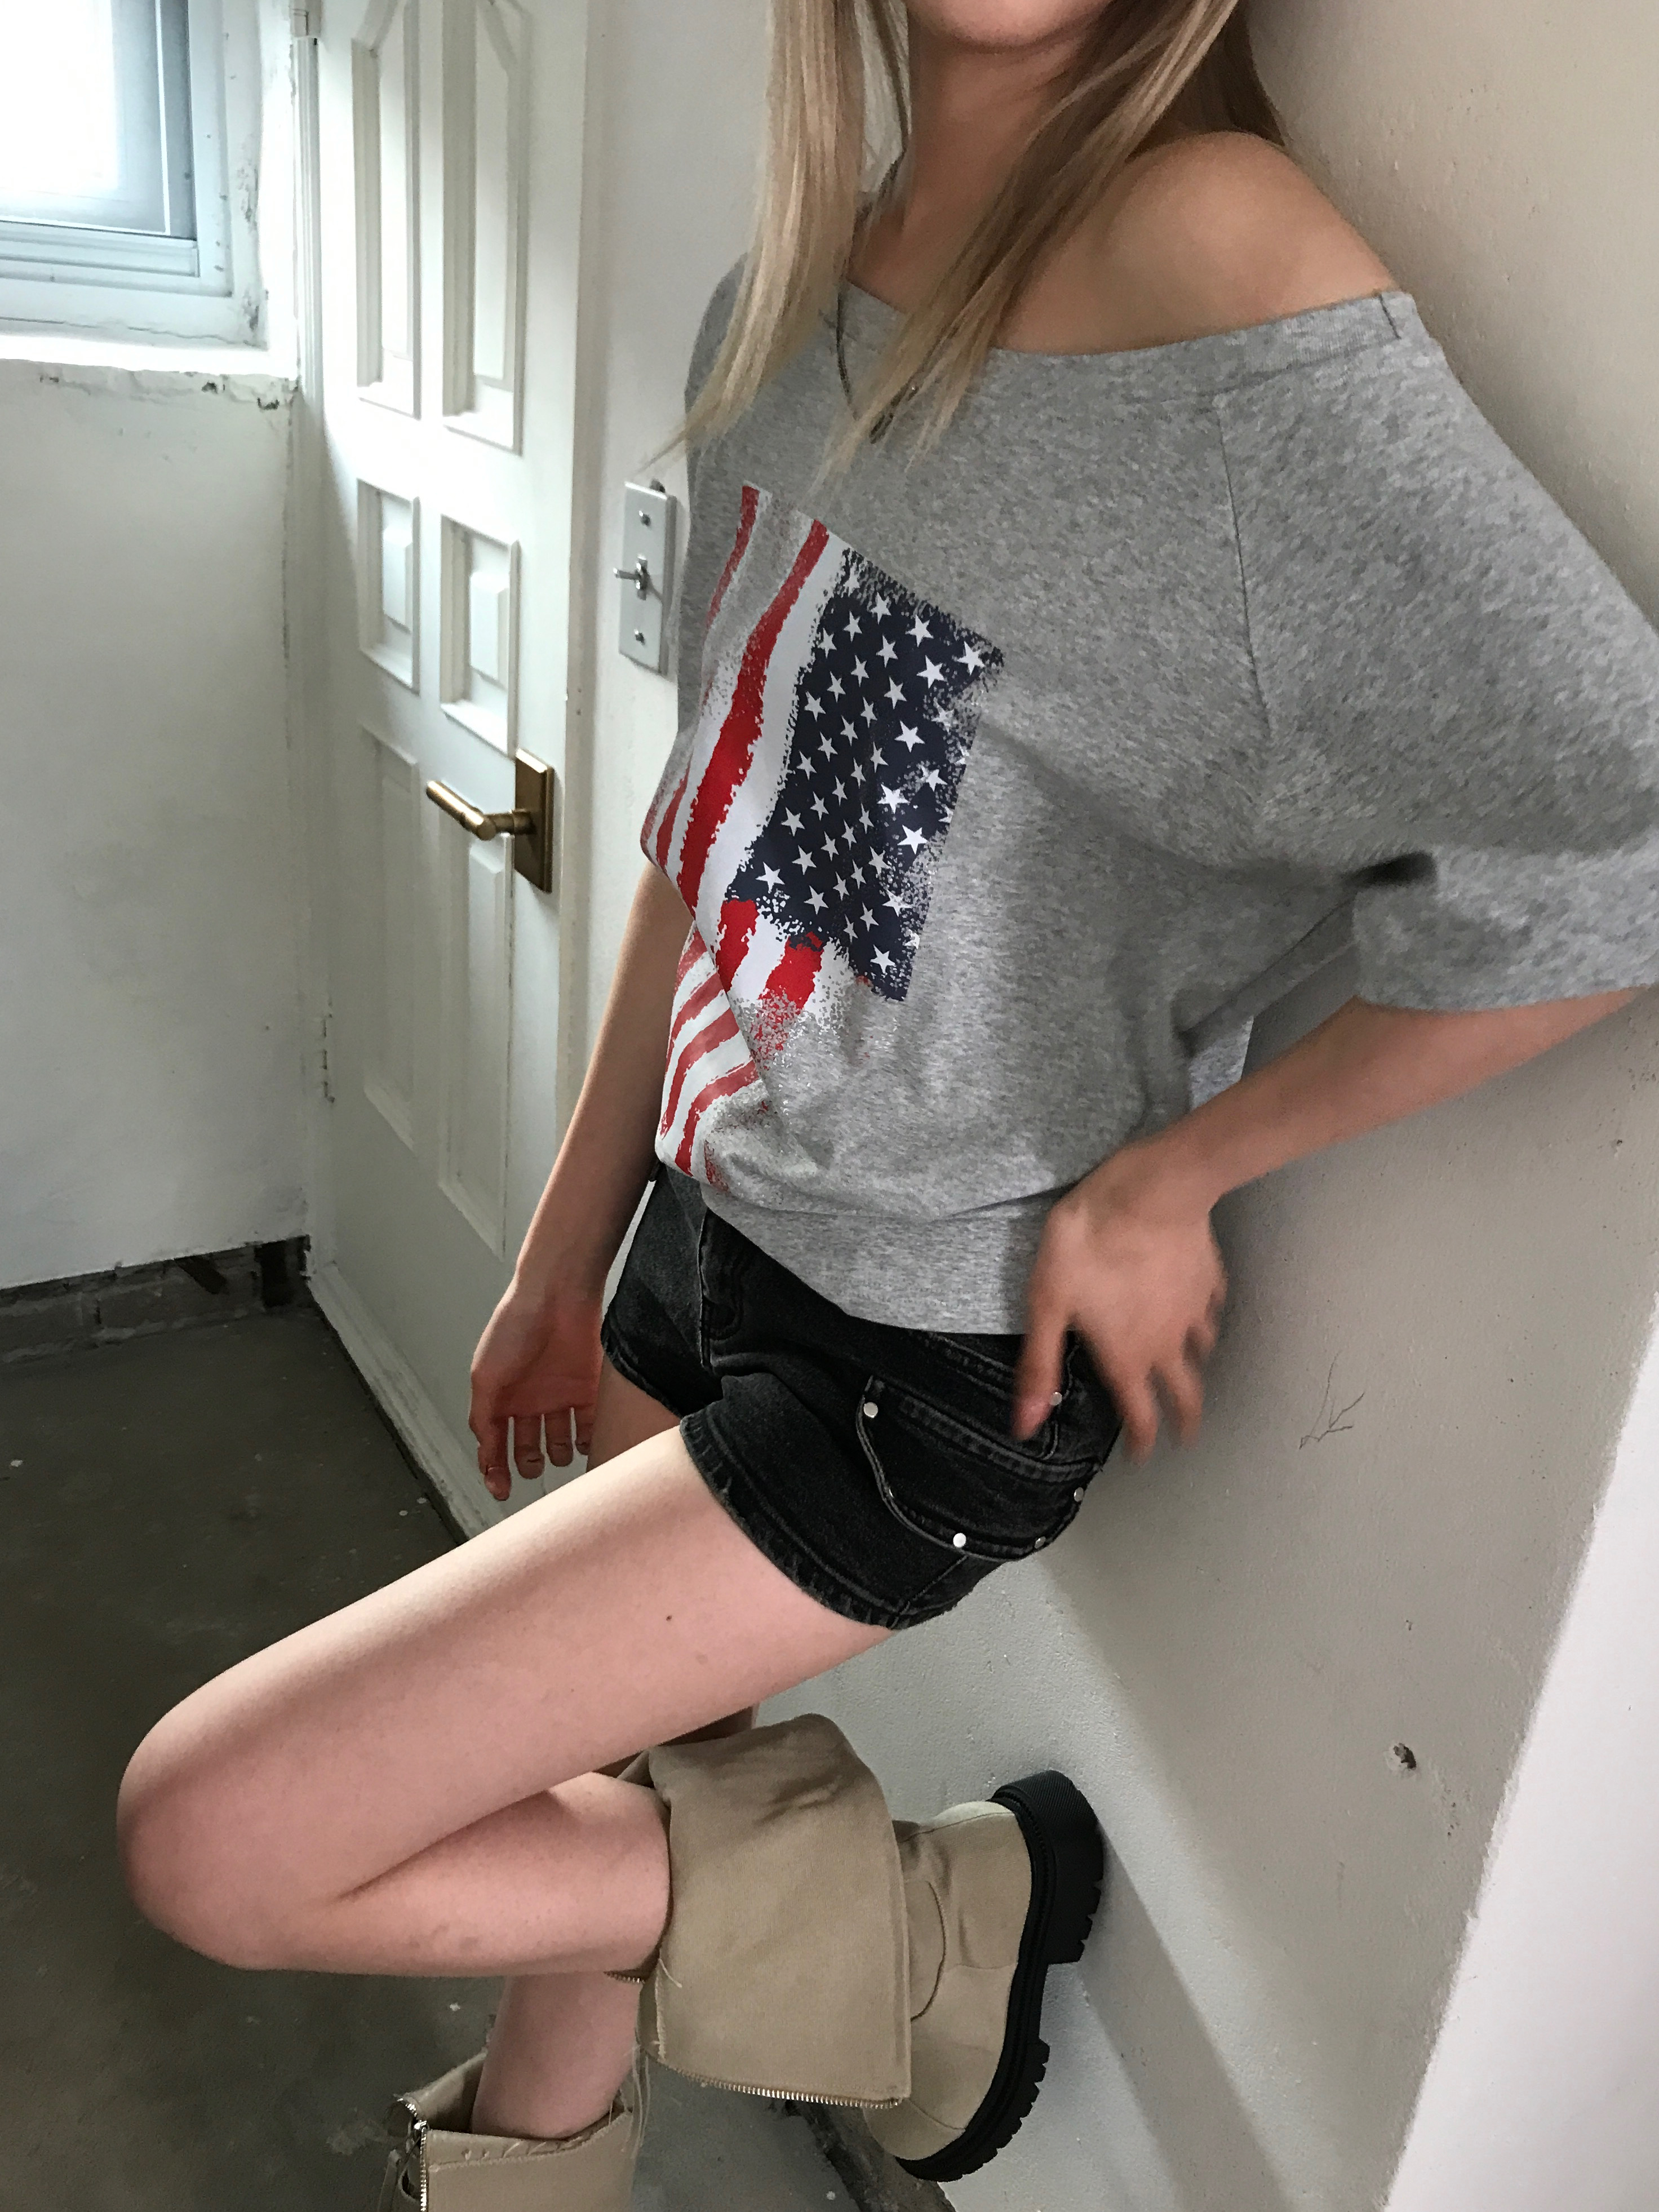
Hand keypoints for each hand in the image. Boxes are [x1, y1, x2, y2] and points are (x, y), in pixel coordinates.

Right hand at [468, 1277, 603, 1501]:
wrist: (558, 1295)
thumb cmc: (515, 1327)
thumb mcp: (484, 1376)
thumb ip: (482, 1416)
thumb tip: (484, 1451)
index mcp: (502, 1397)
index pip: (495, 1444)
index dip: (495, 1469)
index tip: (501, 1490)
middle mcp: (530, 1400)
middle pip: (528, 1447)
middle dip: (528, 1463)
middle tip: (532, 1466)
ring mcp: (559, 1396)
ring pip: (560, 1442)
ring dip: (560, 1455)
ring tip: (558, 1453)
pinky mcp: (588, 1390)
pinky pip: (590, 1426)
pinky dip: (588, 1439)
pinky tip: (583, 1443)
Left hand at [1014, 1144, 1226, 1460]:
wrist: (1148, 1191)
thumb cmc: (1089, 1245)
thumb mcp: (1048, 1304)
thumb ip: (1039, 1367)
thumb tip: (1025, 1426)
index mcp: (1127, 1356)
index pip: (1140, 1415)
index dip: (1143, 1441)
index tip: (1145, 1457)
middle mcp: (1167, 1343)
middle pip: (1185, 1394)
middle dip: (1184, 1420)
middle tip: (1185, 1433)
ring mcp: (1193, 1310)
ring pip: (1203, 1349)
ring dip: (1196, 1364)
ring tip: (1190, 1367)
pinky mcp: (1207, 1276)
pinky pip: (1211, 1305)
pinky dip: (1206, 1314)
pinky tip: (1201, 1307)